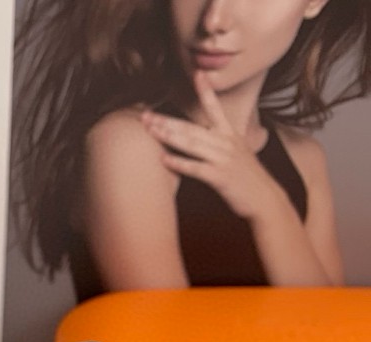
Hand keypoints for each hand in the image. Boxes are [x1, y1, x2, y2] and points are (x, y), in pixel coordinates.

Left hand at [141, 70, 286, 222]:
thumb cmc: (245, 179)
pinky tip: (164, 160)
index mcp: (229, 135)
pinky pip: (196, 168)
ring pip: (192, 144)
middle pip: (192, 128)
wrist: (264, 198)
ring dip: (169, 137)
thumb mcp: (236, 154)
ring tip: (150, 131)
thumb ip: (218, 144)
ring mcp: (224, 159)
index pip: (215, 108)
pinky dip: (180, 163)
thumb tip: (199, 140)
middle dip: (167, 121)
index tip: (197, 74)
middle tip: (145, 115)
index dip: (206, 91)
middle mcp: (226, 143)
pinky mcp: (220, 176)